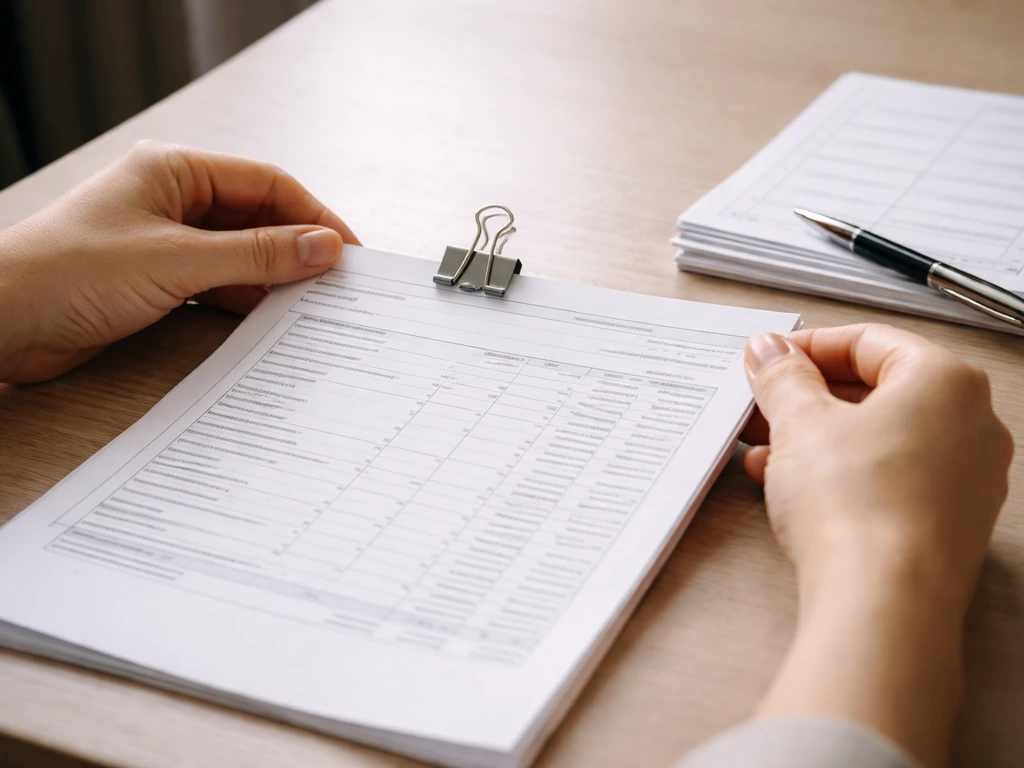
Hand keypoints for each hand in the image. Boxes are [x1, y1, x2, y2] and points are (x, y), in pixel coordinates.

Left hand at [0, 141, 358, 382]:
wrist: (4, 321)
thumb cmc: (70, 273)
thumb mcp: (178, 261)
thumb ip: (257, 255)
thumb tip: (323, 247)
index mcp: (175, 169)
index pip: (266, 184)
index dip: (313, 216)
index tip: (349, 252)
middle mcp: (173, 198)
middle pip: (257, 218)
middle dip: (297, 249)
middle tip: (337, 284)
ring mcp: (166, 239)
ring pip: (241, 254)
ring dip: (273, 279)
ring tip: (311, 307)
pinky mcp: (158, 278)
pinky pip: (220, 283)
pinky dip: (245, 300)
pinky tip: (269, 320)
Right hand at [742, 323, 1011, 610]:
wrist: (884, 602)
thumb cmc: (860, 509)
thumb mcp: (799, 423)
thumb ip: (782, 377)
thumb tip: (770, 353)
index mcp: (944, 381)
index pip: (866, 341)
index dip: (805, 349)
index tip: (767, 362)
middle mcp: (969, 424)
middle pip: (874, 390)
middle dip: (805, 399)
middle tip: (761, 405)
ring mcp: (965, 477)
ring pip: (878, 438)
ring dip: (814, 439)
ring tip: (763, 451)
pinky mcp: (947, 522)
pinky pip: (887, 479)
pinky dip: (840, 475)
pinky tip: (789, 487)